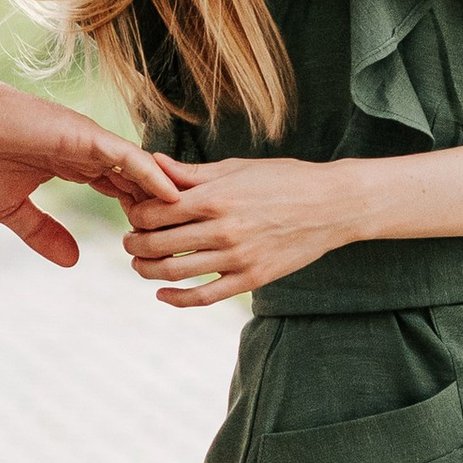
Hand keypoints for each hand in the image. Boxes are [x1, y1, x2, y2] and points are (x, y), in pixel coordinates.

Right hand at [0, 70, 175, 268]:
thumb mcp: (9, 208)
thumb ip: (42, 232)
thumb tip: (73, 261)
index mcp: (69, 164)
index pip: (118, 191)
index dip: (139, 217)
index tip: (157, 244)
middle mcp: (85, 150)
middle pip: (138, 183)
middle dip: (162, 212)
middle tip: (189, 240)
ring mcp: (87, 141)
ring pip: (140, 171)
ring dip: (165, 197)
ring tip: (195, 222)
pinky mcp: (82, 135)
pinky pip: (127, 156)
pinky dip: (152, 175)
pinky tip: (173, 196)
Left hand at [120, 156, 359, 305]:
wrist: (334, 205)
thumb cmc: (283, 179)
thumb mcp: (237, 168)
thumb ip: (191, 173)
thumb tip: (152, 161)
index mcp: (215, 198)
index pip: (154, 213)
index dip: (135, 215)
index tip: (133, 214)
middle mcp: (223, 230)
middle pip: (158, 244)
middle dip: (134, 243)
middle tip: (129, 241)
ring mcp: (237, 258)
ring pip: (175, 273)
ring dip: (147, 270)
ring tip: (140, 264)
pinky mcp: (251, 279)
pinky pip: (204, 297)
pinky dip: (176, 300)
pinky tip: (162, 295)